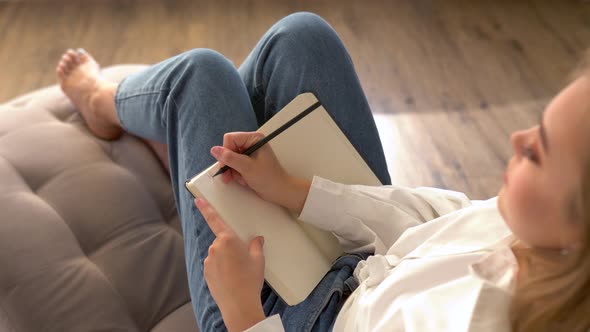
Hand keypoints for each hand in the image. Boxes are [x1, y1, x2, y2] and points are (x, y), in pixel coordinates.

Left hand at [195, 197, 265, 330]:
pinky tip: (231, 278)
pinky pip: (214, 265)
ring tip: (238, 272)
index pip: (215, 220)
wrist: (239, 305)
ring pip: (218, 254)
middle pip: (222, 241)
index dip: (206, 209)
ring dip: (226, 259)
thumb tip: (256, 240)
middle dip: (230, 246)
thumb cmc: (250, 280)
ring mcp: (208, 261)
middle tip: (243, 259)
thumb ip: (255, 245)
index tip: (197, 200)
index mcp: (228, 239)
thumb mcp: (258, 260)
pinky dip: (222, 269)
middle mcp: (215, 248)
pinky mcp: (206, 272)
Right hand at [211, 132, 310, 212]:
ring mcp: (250, 153)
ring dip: (233, 171)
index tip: (227, 165)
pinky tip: (244, 180)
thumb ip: (230, 158)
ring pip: (230, 159)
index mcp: (254, 139)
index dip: (226, 152)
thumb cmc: (268, 178)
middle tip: (230, 175)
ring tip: (242, 179)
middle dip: (229, 164)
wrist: (279, 191)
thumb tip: (214, 150)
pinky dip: (237, 174)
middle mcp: (251, 143)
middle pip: (229, 149)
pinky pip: (235, 165)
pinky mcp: (248, 162)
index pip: (230, 139)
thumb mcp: (247, 168)